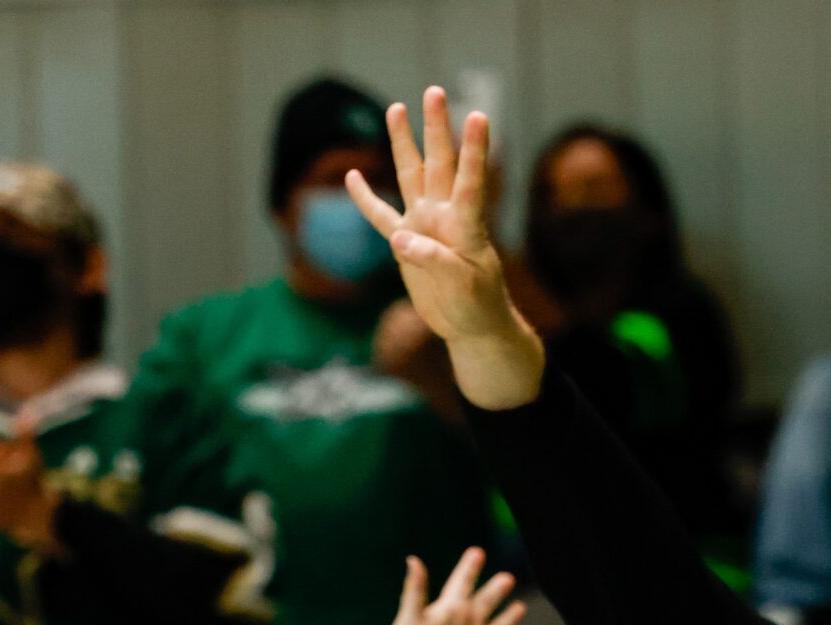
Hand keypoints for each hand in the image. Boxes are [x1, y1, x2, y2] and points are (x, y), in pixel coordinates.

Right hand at [345, 88, 545, 408]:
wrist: (473, 327)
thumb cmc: (477, 306)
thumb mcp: (461, 286)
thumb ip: (433, 260)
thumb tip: (401, 238)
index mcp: (465, 226)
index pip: (471, 181)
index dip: (474, 150)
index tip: (478, 116)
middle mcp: (445, 217)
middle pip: (438, 164)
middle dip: (435, 128)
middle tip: (435, 91)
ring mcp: (425, 226)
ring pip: (411, 176)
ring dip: (405, 143)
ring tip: (396, 108)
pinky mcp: (407, 245)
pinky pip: (381, 216)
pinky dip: (365, 198)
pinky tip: (352, 175)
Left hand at [352, 547, 532, 624]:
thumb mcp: (410, 620)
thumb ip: (415, 591)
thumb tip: (413, 559)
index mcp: (449, 610)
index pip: (462, 582)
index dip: (469, 567)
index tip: (477, 552)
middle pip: (486, 602)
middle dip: (496, 589)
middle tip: (507, 577)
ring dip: (510, 618)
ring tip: (521, 607)